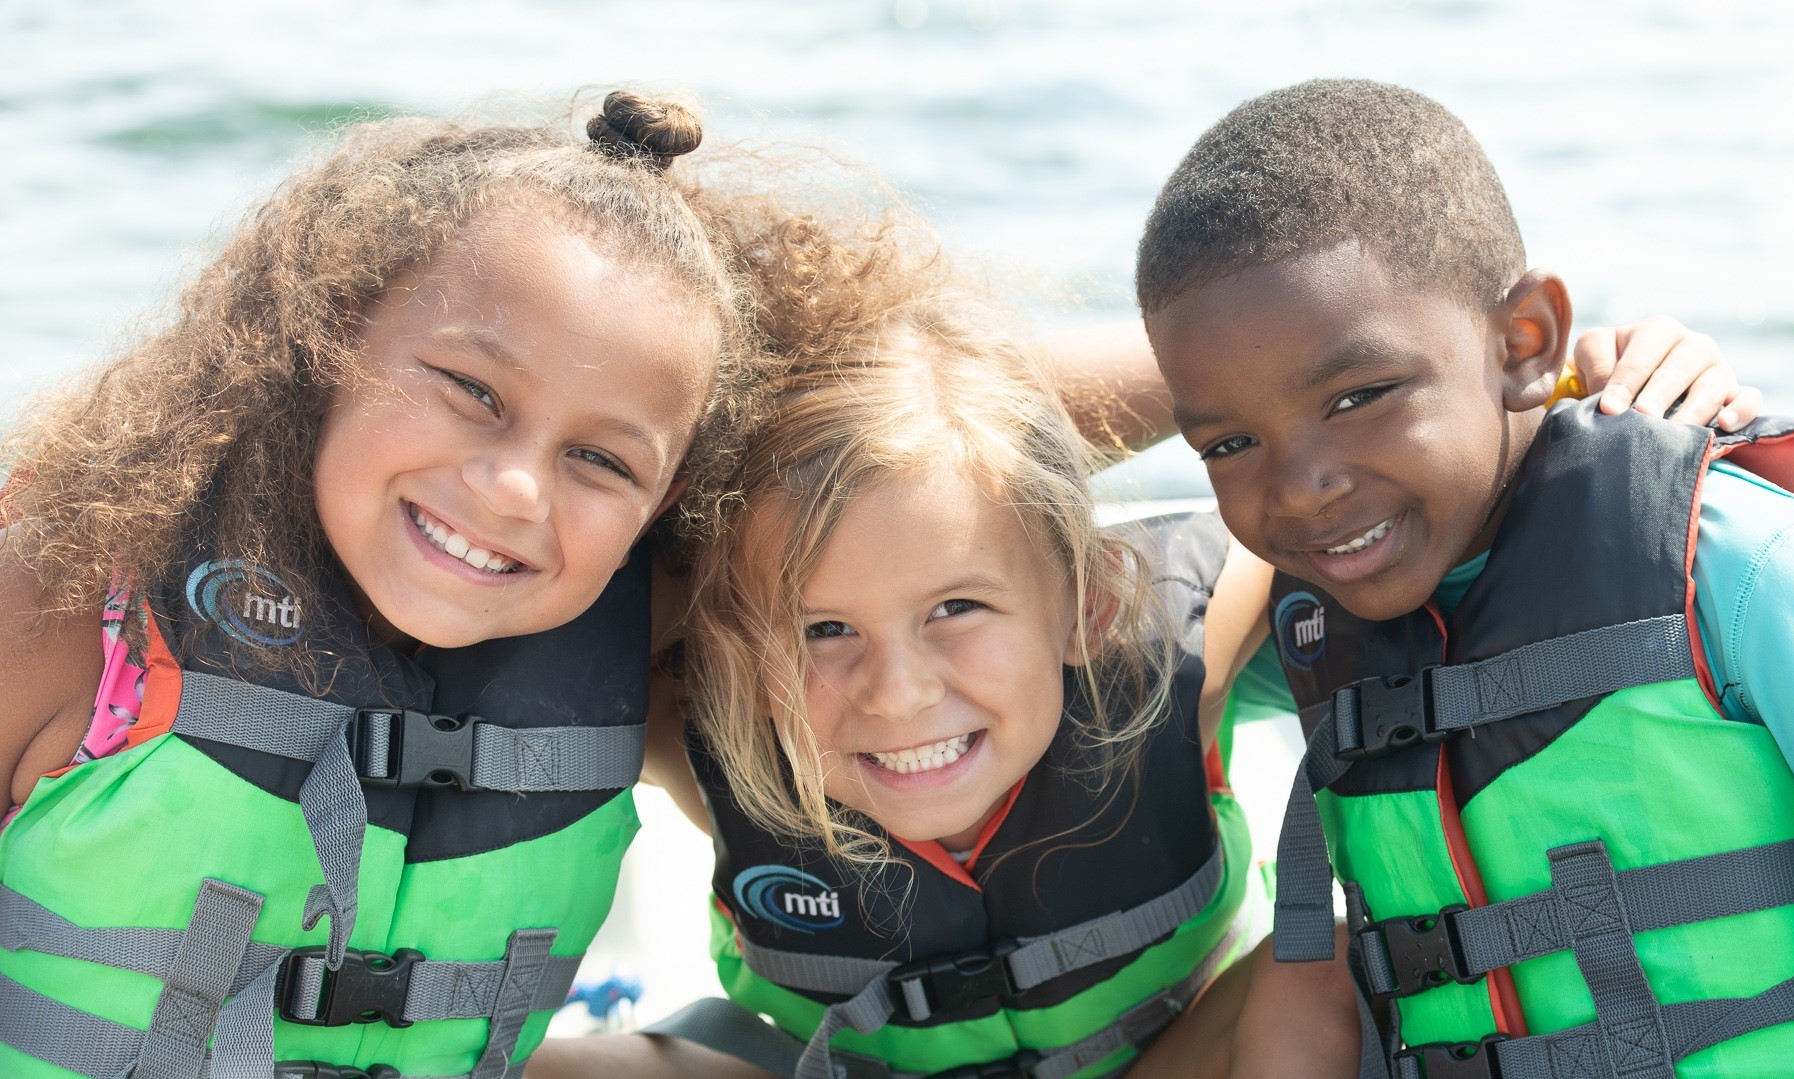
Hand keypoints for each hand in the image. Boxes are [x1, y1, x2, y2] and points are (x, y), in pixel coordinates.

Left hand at [1573, 317, 1760, 430]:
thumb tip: (1607, 391)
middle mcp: (1693, 345)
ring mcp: (1717, 369)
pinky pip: (1749, 398)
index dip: (1624, 383)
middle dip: (1659, 393)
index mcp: (1658, 331)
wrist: (1632, 383)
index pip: (1641, 356)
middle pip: (1679, 368)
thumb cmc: (1610, 364)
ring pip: (1713, 385)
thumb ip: (1595, 363)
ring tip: (1675, 431)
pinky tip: (1724, 425)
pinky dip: (1741, 410)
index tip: (1609, 409)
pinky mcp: (1736, 392)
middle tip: (1644, 416)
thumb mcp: (1594, 351)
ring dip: (1694, 408)